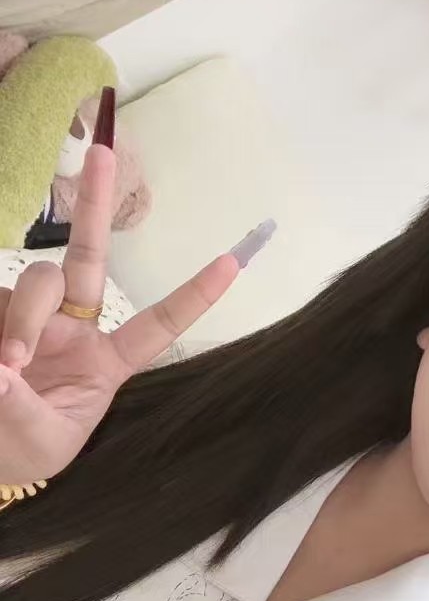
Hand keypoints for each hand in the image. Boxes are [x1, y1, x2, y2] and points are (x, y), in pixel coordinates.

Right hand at [0, 144, 240, 484]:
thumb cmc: (20, 449)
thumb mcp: (36, 442)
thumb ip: (20, 409)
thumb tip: (0, 369)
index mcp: (105, 363)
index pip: (156, 327)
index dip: (193, 297)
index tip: (233, 262)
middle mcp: (71, 328)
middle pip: (88, 259)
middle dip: (98, 206)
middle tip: (105, 152)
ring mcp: (29, 315)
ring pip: (37, 286)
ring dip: (21, 323)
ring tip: (5, 367)